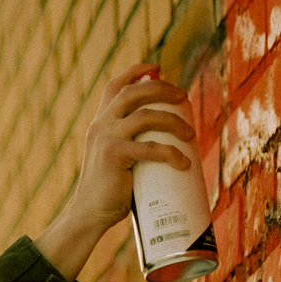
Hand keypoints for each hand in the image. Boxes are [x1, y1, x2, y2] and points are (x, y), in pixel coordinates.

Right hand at [32, 61, 199, 280]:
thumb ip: (132, 146)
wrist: (90, 214)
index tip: (157, 67)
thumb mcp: (116, 159)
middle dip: (163, 89)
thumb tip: (167, 144)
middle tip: (183, 97)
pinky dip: (171, 154)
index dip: (136, 71)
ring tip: (191, 135)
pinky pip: (150, 148)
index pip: (116, 85)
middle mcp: (101, 124)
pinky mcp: (113, 155)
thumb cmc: (110, 191)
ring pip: (146, 116)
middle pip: (135, 92)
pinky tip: (184, 163)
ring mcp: (106, 137)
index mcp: (100, 121)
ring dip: (173, 121)